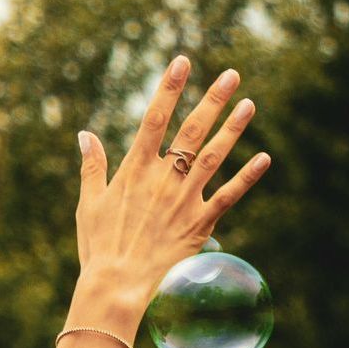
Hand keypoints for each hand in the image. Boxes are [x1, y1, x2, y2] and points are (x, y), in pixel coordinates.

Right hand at [75, 54, 270, 309]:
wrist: (115, 286)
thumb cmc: (98, 248)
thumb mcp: (88, 205)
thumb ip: (91, 167)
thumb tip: (85, 135)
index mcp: (134, 172)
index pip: (154, 119)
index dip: (169, 88)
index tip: (182, 61)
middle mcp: (162, 180)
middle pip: (191, 131)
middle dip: (212, 100)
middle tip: (231, 74)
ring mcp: (183, 201)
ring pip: (213, 157)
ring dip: (232, 129)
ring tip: (248, 105)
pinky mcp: (198, 224)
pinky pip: (228, 197)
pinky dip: (246, 178)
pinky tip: (263, 158)